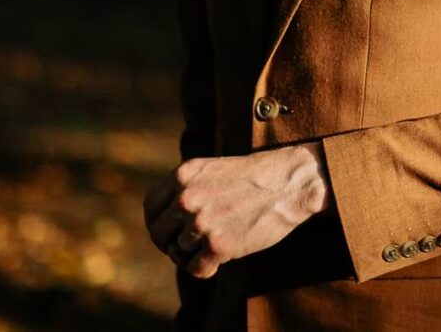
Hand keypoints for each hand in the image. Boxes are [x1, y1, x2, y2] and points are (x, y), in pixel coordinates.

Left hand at [142, 142, 329, 277]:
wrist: (290, 183)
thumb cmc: (255, 177)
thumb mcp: (212, 170)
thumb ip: (186, 188)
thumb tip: (167, 219)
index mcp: (183, 175)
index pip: (151, 209)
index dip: (158, 225)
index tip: (168, 234)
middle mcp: (186, 198)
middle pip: (159, 234)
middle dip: (171, 244)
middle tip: (189, 247)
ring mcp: (201, 222)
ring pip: (178, 253)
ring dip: (193, 256)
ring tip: (213, 249)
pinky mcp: (219, 245)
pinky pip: (196, 269)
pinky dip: (207, 269)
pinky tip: (220, 260)